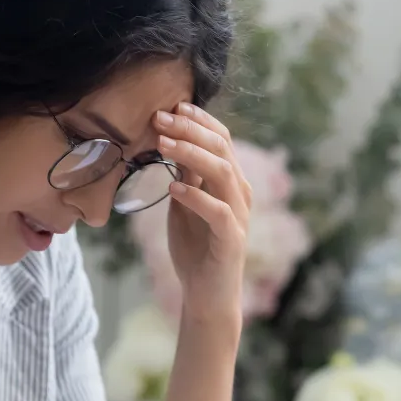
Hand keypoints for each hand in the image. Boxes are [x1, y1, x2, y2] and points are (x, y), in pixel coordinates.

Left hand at [153, 102, 251, 323]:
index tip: (173, 106)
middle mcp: (239, 193)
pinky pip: (218, 211)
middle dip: (190, 130)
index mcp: (230, 181)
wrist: (206, 294)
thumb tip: (169, 141)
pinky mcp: (232, 240)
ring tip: (163, 144)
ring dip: (191, 155)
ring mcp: (239, 215)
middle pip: (222, 149)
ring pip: (222, 173)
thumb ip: (185, 175)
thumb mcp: (185, 203)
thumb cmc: (195, 247)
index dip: (200, 120)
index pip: (222, 139)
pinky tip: (173, 188)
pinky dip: (196, 197)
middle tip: (160, 118)